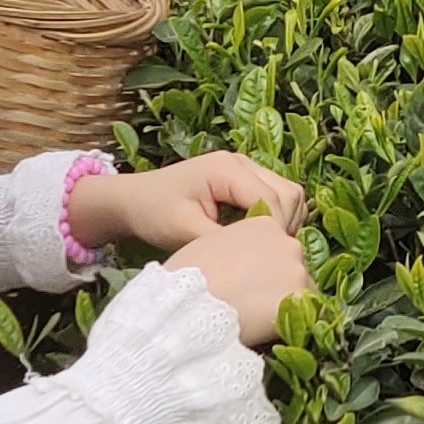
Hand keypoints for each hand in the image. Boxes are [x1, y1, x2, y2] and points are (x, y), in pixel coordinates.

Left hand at [70, 150, 303, 253]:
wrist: (133, 200)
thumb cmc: (153, 213)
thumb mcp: (184, 231)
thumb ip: (223, 241)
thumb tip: (259, 256)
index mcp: (227, 169)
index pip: (273, 199)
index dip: (274, 231)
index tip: (264, 261)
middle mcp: (242, 162)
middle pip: (289, 193)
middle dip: (283, 226)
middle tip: (265, 257)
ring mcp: (246, 168)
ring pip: (289, 194)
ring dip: (283, 223)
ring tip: (261, 249)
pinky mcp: (245, 179)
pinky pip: (278, 197)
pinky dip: (276, 218)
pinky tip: (256, 239)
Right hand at [162, 204, 310, 348]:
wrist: (190, 304)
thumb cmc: (189, 277)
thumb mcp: (210, 245)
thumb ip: (236, 245)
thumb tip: (241, 261)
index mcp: (264, 224)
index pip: (276, 244)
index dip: (265, 266)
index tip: (251, 281)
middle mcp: (287, 241)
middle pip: (292, 264)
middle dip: (279, 282)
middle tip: (255, 302)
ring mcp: (298, 269)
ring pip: (302, 288)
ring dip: (286, 301)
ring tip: (259, 317)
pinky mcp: (302, 298)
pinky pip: (307, 313)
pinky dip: (291, 320)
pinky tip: (269, 328)